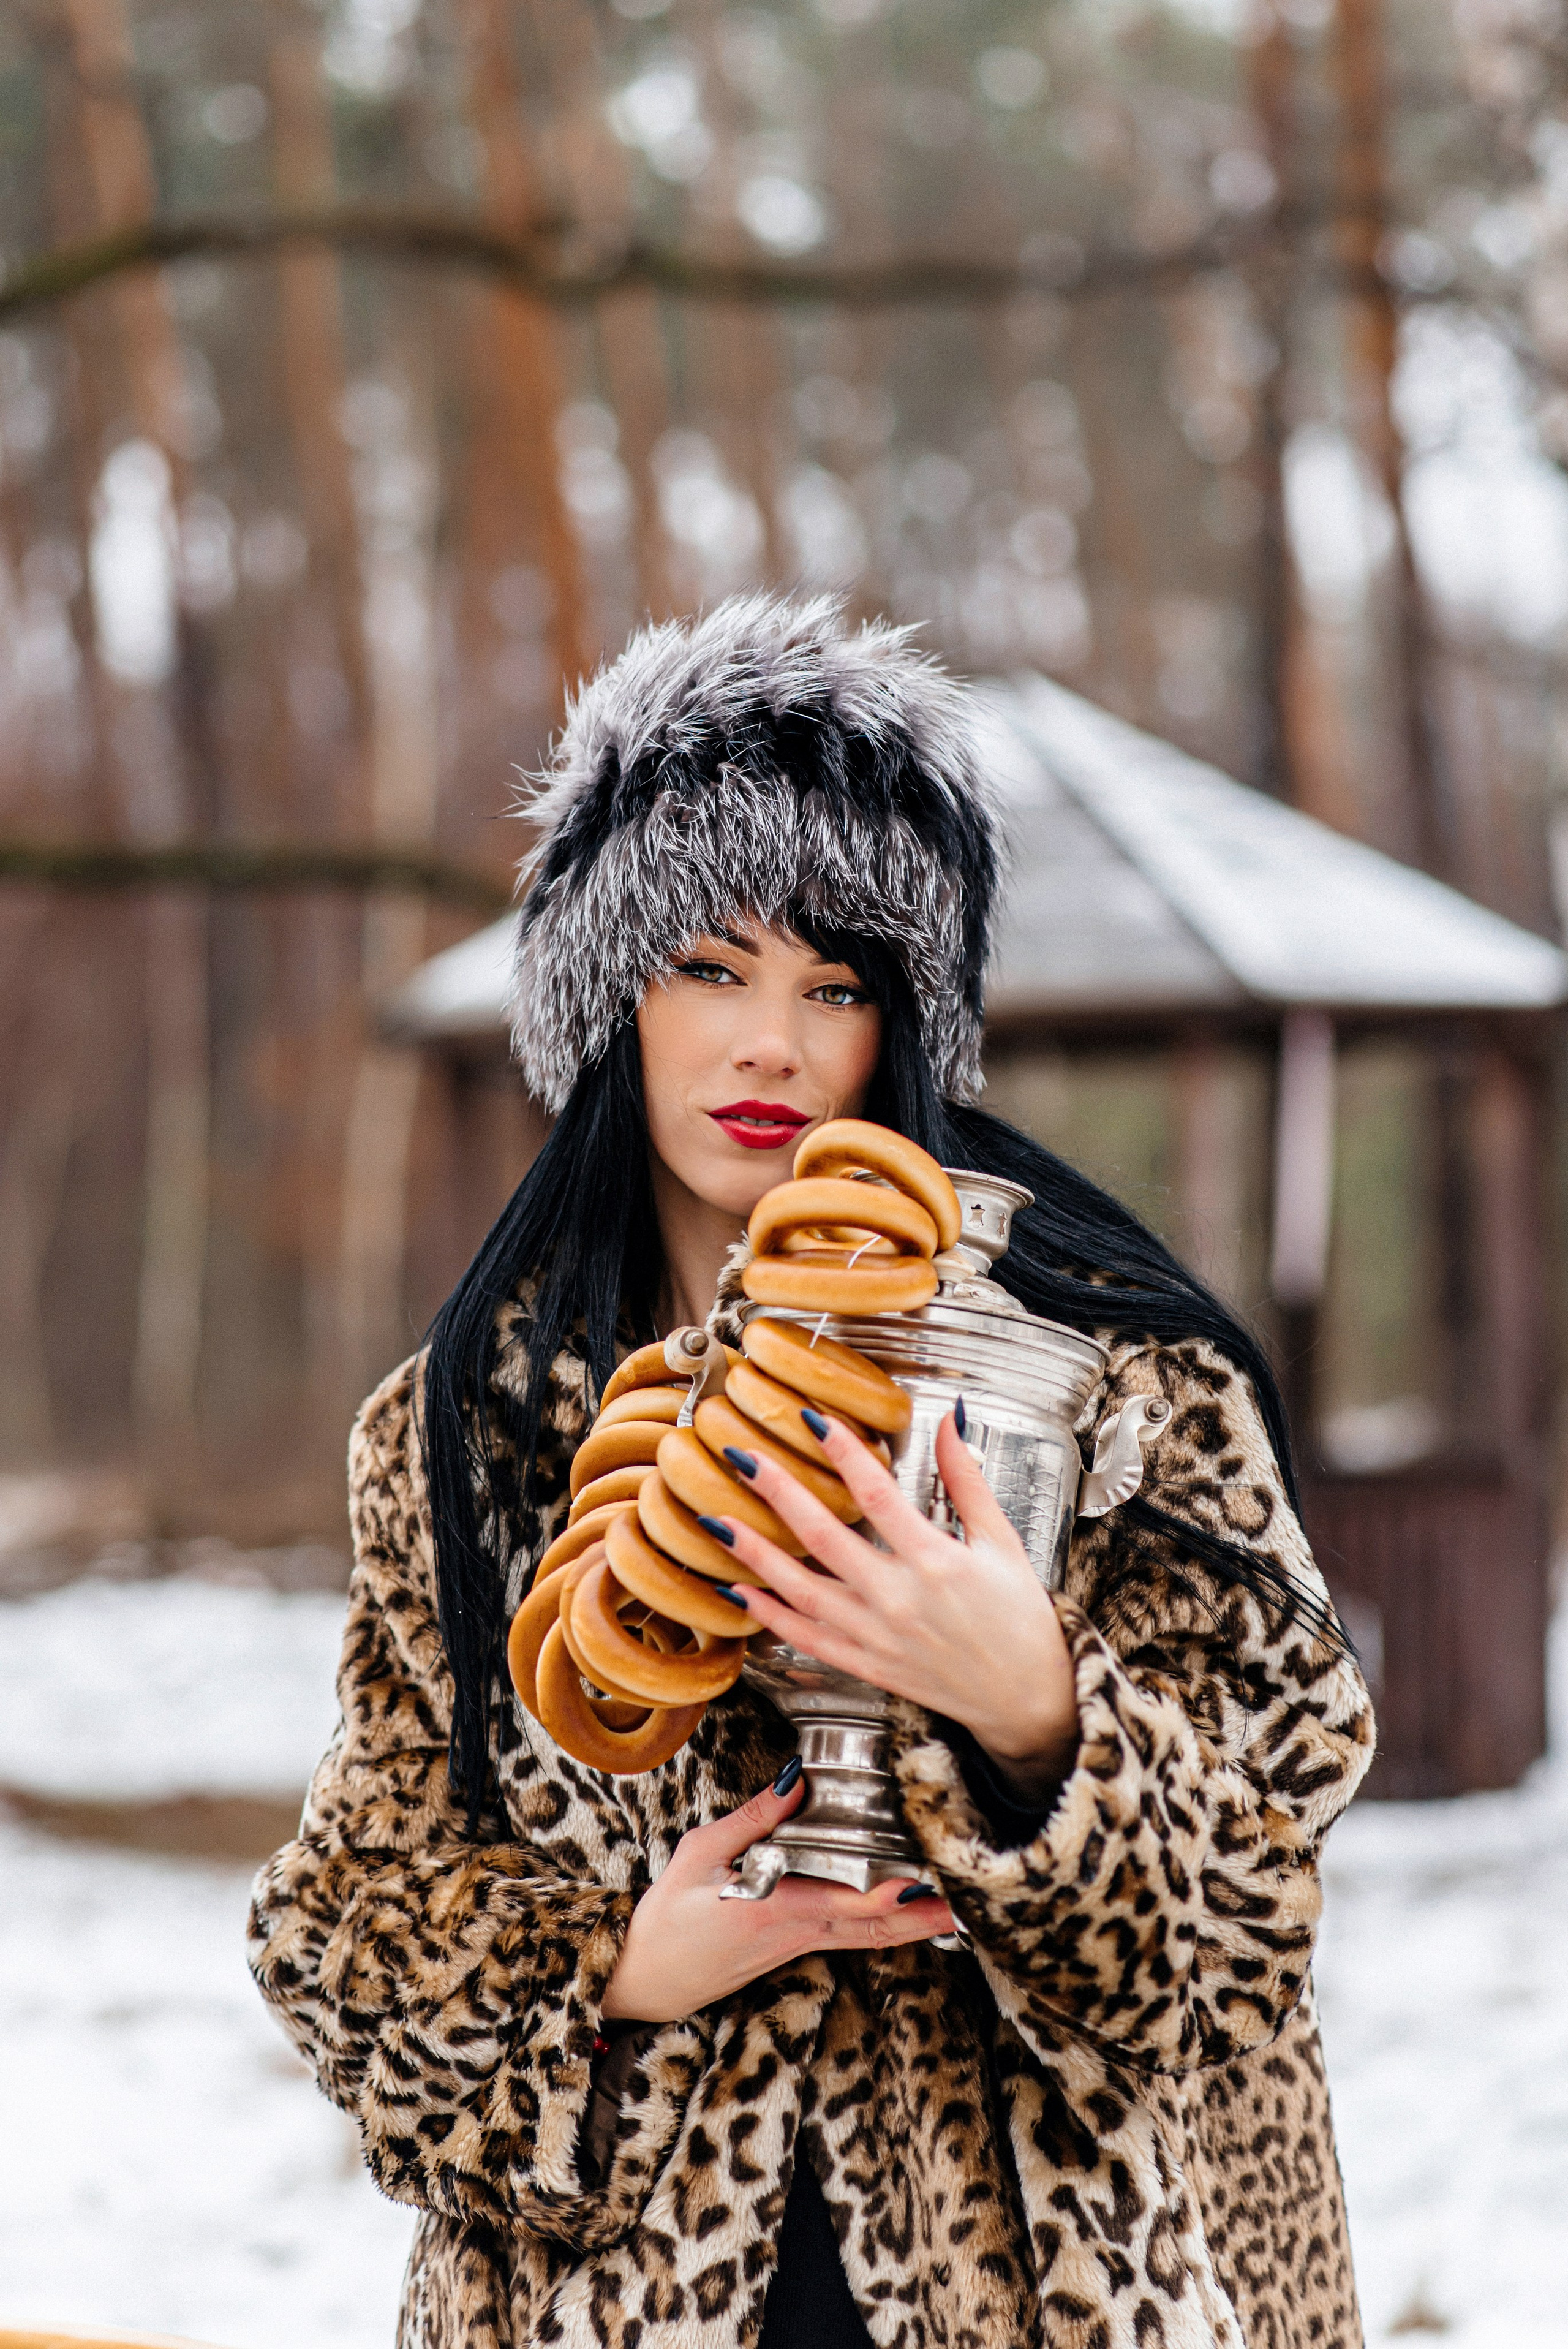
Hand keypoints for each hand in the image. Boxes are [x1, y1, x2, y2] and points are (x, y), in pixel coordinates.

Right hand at [600, 1769, 955, 2022]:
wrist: (647, 1980)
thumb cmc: (668, 1920)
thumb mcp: (699, 1856)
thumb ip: (752, 1819)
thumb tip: (797, 1783)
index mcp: (775, 1910)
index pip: (846, 1904)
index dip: (890, 1894)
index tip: (925, 1880)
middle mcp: (798, 1933)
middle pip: (876, 1926)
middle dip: (925, 1915)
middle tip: (971, 1901)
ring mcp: (799, 1945)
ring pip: (871, 1935)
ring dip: (915, 1922)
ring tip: (957, 1906)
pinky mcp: (794, 1947)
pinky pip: (852, 1936)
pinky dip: (886, 1924)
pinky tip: (905, 1911)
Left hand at [709, 1409, 1078, 1804]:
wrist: (1026, 1699)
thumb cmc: (1019, 1620)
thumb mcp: (1001, 1542)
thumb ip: (968, 1480)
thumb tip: (951, 1420)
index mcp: (935, 1562)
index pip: (877, 1495)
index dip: (843, 1453)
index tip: (812, 1419)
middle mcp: (898, 1600)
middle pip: (824, 1537)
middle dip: (778, 1493)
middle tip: (741, 1457)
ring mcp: (875, 1636)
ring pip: (800, 1591)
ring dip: (754, 1555)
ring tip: (717, 1521)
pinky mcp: (865, 1665)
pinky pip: (805, 1638)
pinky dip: (767, 1616)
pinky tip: (736, 1591)